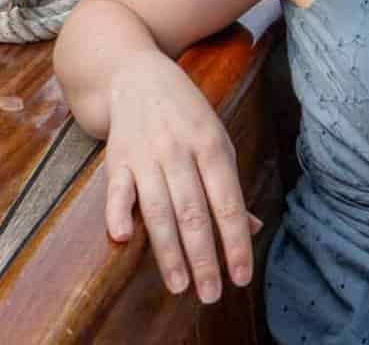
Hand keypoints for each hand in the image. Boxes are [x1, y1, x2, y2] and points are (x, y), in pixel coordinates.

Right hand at [102, 50, 263, 303]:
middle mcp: (179, 150)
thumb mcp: (216, 140)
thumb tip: (251, 229)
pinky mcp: (117, 158)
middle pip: (193, 211)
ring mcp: (146, 154)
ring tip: (179, 286)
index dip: (235, 242)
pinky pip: (116, 189)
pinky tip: (122, 238)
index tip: (241, 278)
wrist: (136, 75)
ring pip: (159, 208)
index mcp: (211, 145)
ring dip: (168, 250)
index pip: (227, 202)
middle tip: (211, 293)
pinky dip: (118, 212)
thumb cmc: (185, 115)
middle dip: (204, 256)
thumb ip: (229, 186)